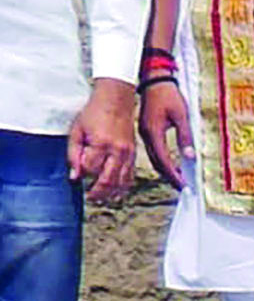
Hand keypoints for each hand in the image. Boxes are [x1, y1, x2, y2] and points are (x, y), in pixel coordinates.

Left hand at [67, 77, 139, 200]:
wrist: (116, 101)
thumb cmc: (95, 113)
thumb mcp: (77, 130)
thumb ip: (73, 154)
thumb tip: (75, 175)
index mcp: (101, 143)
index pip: (90, 168)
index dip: (82, 174)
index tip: (77, 177)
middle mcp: (117, 151)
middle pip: (108, 181)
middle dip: (98, 192)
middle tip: (90, 198)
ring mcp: (128, 154)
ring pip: (121, 182)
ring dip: (111, 194)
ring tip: (102, 198)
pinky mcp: (133, 155)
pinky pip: (130, 177)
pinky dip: (123, 187)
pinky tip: (117, 191)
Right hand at [138, 71, 190, 185]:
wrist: (154, 79)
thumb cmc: (168, 95)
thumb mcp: (182, 116)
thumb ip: (186, 137)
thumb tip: (190, 157)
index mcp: (154, 133)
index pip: (164, 161)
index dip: (173, 175)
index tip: (183, 186)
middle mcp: (146, 135)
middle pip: (157, 162)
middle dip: (169, 176)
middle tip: (181, 187)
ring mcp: (144, 132)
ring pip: (153, 157)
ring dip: (164, 169)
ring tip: (177, 178)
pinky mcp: (146, 129)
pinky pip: (152, 150)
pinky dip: (160, 160)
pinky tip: (169, 164)